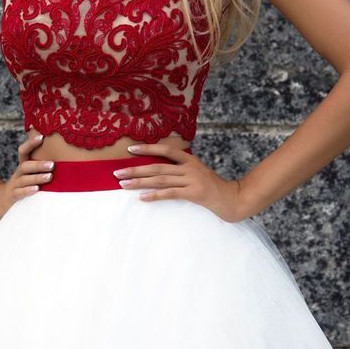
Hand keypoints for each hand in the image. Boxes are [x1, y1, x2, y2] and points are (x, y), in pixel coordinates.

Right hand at [0, 131, 54, 222]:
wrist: (1, 202)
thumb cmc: (23, 187)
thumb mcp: (29, 175)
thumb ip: (42, 168)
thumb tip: (62, 158)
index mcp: (23, 166)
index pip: (23, 151)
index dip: (30, 143)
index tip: (41, 136)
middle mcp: (18, 174)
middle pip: (25, 166)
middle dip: (39, 165)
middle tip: (52, 164)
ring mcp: (14, 185)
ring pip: (24, 179)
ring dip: (37, 178)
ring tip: (49, 177)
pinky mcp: (12, 196)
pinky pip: (19, 192)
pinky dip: (27, 191)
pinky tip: (36, 189)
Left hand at [113, 140, 250, 222]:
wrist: (233, 200)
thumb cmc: (213, 189)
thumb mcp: (198, 174)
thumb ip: (182, 170)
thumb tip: (162, 171)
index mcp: (190, 160)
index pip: (165, 150)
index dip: (148, 148)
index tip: (130, 149)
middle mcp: (189, 168)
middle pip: (157, 166)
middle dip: (135, 169)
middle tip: (116, 172)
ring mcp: (192, 180)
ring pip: (160, 179)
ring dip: (139, 182)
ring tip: (123, 184)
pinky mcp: (194, 194)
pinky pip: (170, 194)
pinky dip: (154, 195)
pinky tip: (142, 198)